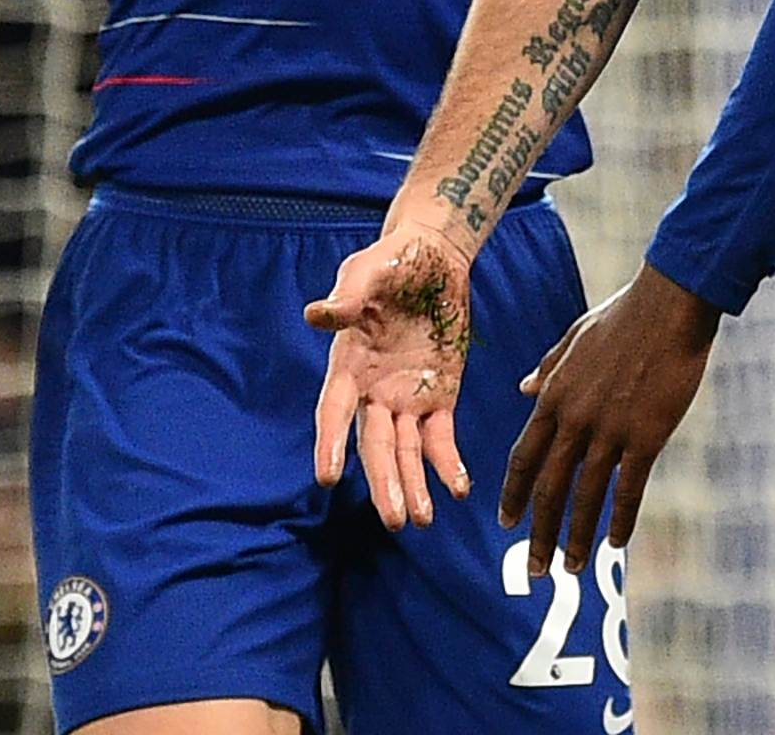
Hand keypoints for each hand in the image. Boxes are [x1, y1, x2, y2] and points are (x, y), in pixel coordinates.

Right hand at [307, 224, 480, 530]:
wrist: (432, 256)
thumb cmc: (391, 262)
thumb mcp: (367, 270)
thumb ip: (348, 296)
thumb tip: (317, 313)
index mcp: (348, 365)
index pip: (333, 410)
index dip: (328, 442)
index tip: (327, 476)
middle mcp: (373, 391)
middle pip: (374, 445)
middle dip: (383, 482)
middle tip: (394, 519)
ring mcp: (406, 398)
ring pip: (406, 451)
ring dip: (413, 485)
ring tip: (421, 519)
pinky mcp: (439, 396)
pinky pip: (441, 437)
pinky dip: (447, 463)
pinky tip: (457, 488)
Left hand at [503, 263, 723, 572]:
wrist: (669, 305)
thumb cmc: (624, 315)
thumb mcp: (573, 337)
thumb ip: (547, 367)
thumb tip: (522, 387)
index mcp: (554, 395)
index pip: (524, 457)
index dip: (513, 494)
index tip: (507, 523)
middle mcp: (575, 419)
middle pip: (548, 488)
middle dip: (538, 532)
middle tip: (532, 569)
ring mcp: (609, 429)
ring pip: (585, 496)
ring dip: (574, 537)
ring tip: (568, 569)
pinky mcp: (646, 435)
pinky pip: (629, 488)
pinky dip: (620, 519)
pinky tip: (616, 542)